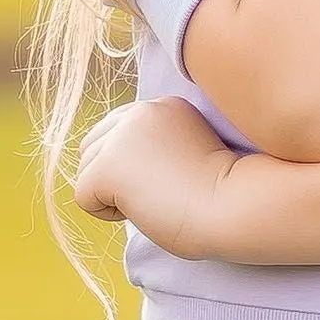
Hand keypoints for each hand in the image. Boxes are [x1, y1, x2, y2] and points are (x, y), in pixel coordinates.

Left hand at [74, 97, 239, 258]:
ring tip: (158, 198)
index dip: (134, 165)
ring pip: (85, 171)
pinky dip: (108, 213)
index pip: (117, 133)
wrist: (235, 207)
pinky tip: (146, 208)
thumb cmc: (220, 196)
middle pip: (93, 147)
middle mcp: (139, 111)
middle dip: (116, 177)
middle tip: (163, 191)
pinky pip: (83, 197)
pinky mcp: (108, 165)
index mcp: (162, 106)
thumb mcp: (186, 154)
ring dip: (113, 194)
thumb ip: (153, 148)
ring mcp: (121, 136)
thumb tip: (117, 169)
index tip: (171, 179)